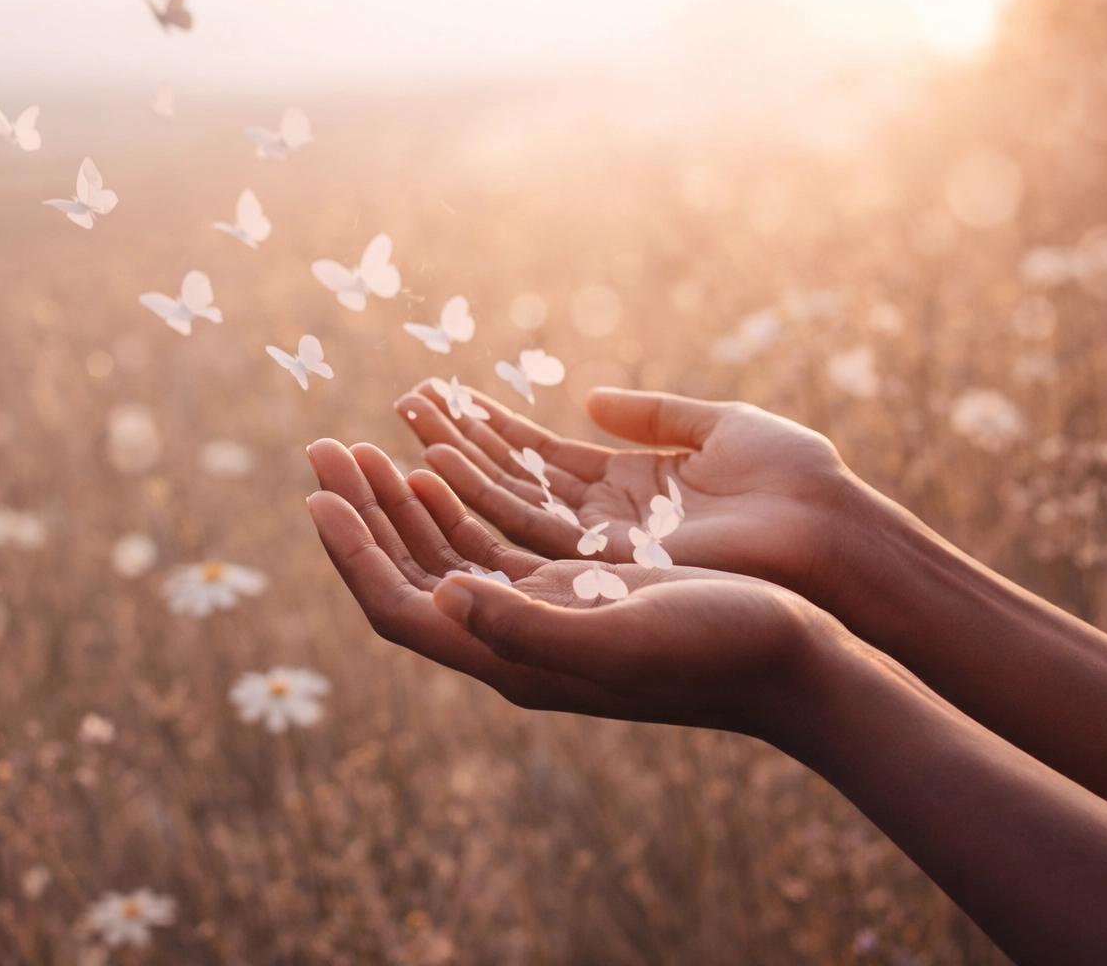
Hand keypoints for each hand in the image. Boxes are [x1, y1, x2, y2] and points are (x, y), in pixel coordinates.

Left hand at [304, 438, 842, 738]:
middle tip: (321, 447)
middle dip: (361, 512)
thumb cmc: (717, 652)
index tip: (317, 493)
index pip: (401, 608)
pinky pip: (488, 542)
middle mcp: (514, 640)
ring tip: (360, 448)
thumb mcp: (622, 637)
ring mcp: (540, 614)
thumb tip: (442, 598)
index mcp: (513, 660)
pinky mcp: (570, 589)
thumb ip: (529, 626)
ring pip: (442, 554)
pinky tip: (435, 468)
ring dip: (399, 502)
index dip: (353, 553)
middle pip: (409, 575)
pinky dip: (454, 503)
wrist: (790, 659)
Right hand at [395, 382, 859, 598]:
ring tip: (395, 430)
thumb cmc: (795, 482)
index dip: (485, 429)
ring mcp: (600, 553)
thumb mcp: (717, 427)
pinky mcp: (606, 571)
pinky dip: (479, 496)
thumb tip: (589, 397)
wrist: (837, 539)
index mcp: (625, 492)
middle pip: (504, 484)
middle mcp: (601, 528)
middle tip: (394, 409)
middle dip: (449, 445)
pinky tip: (432, 466)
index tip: (437, 397)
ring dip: (447, 469)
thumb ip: (651, 415)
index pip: (535, 458)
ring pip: (502, 507)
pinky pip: (527, 531)